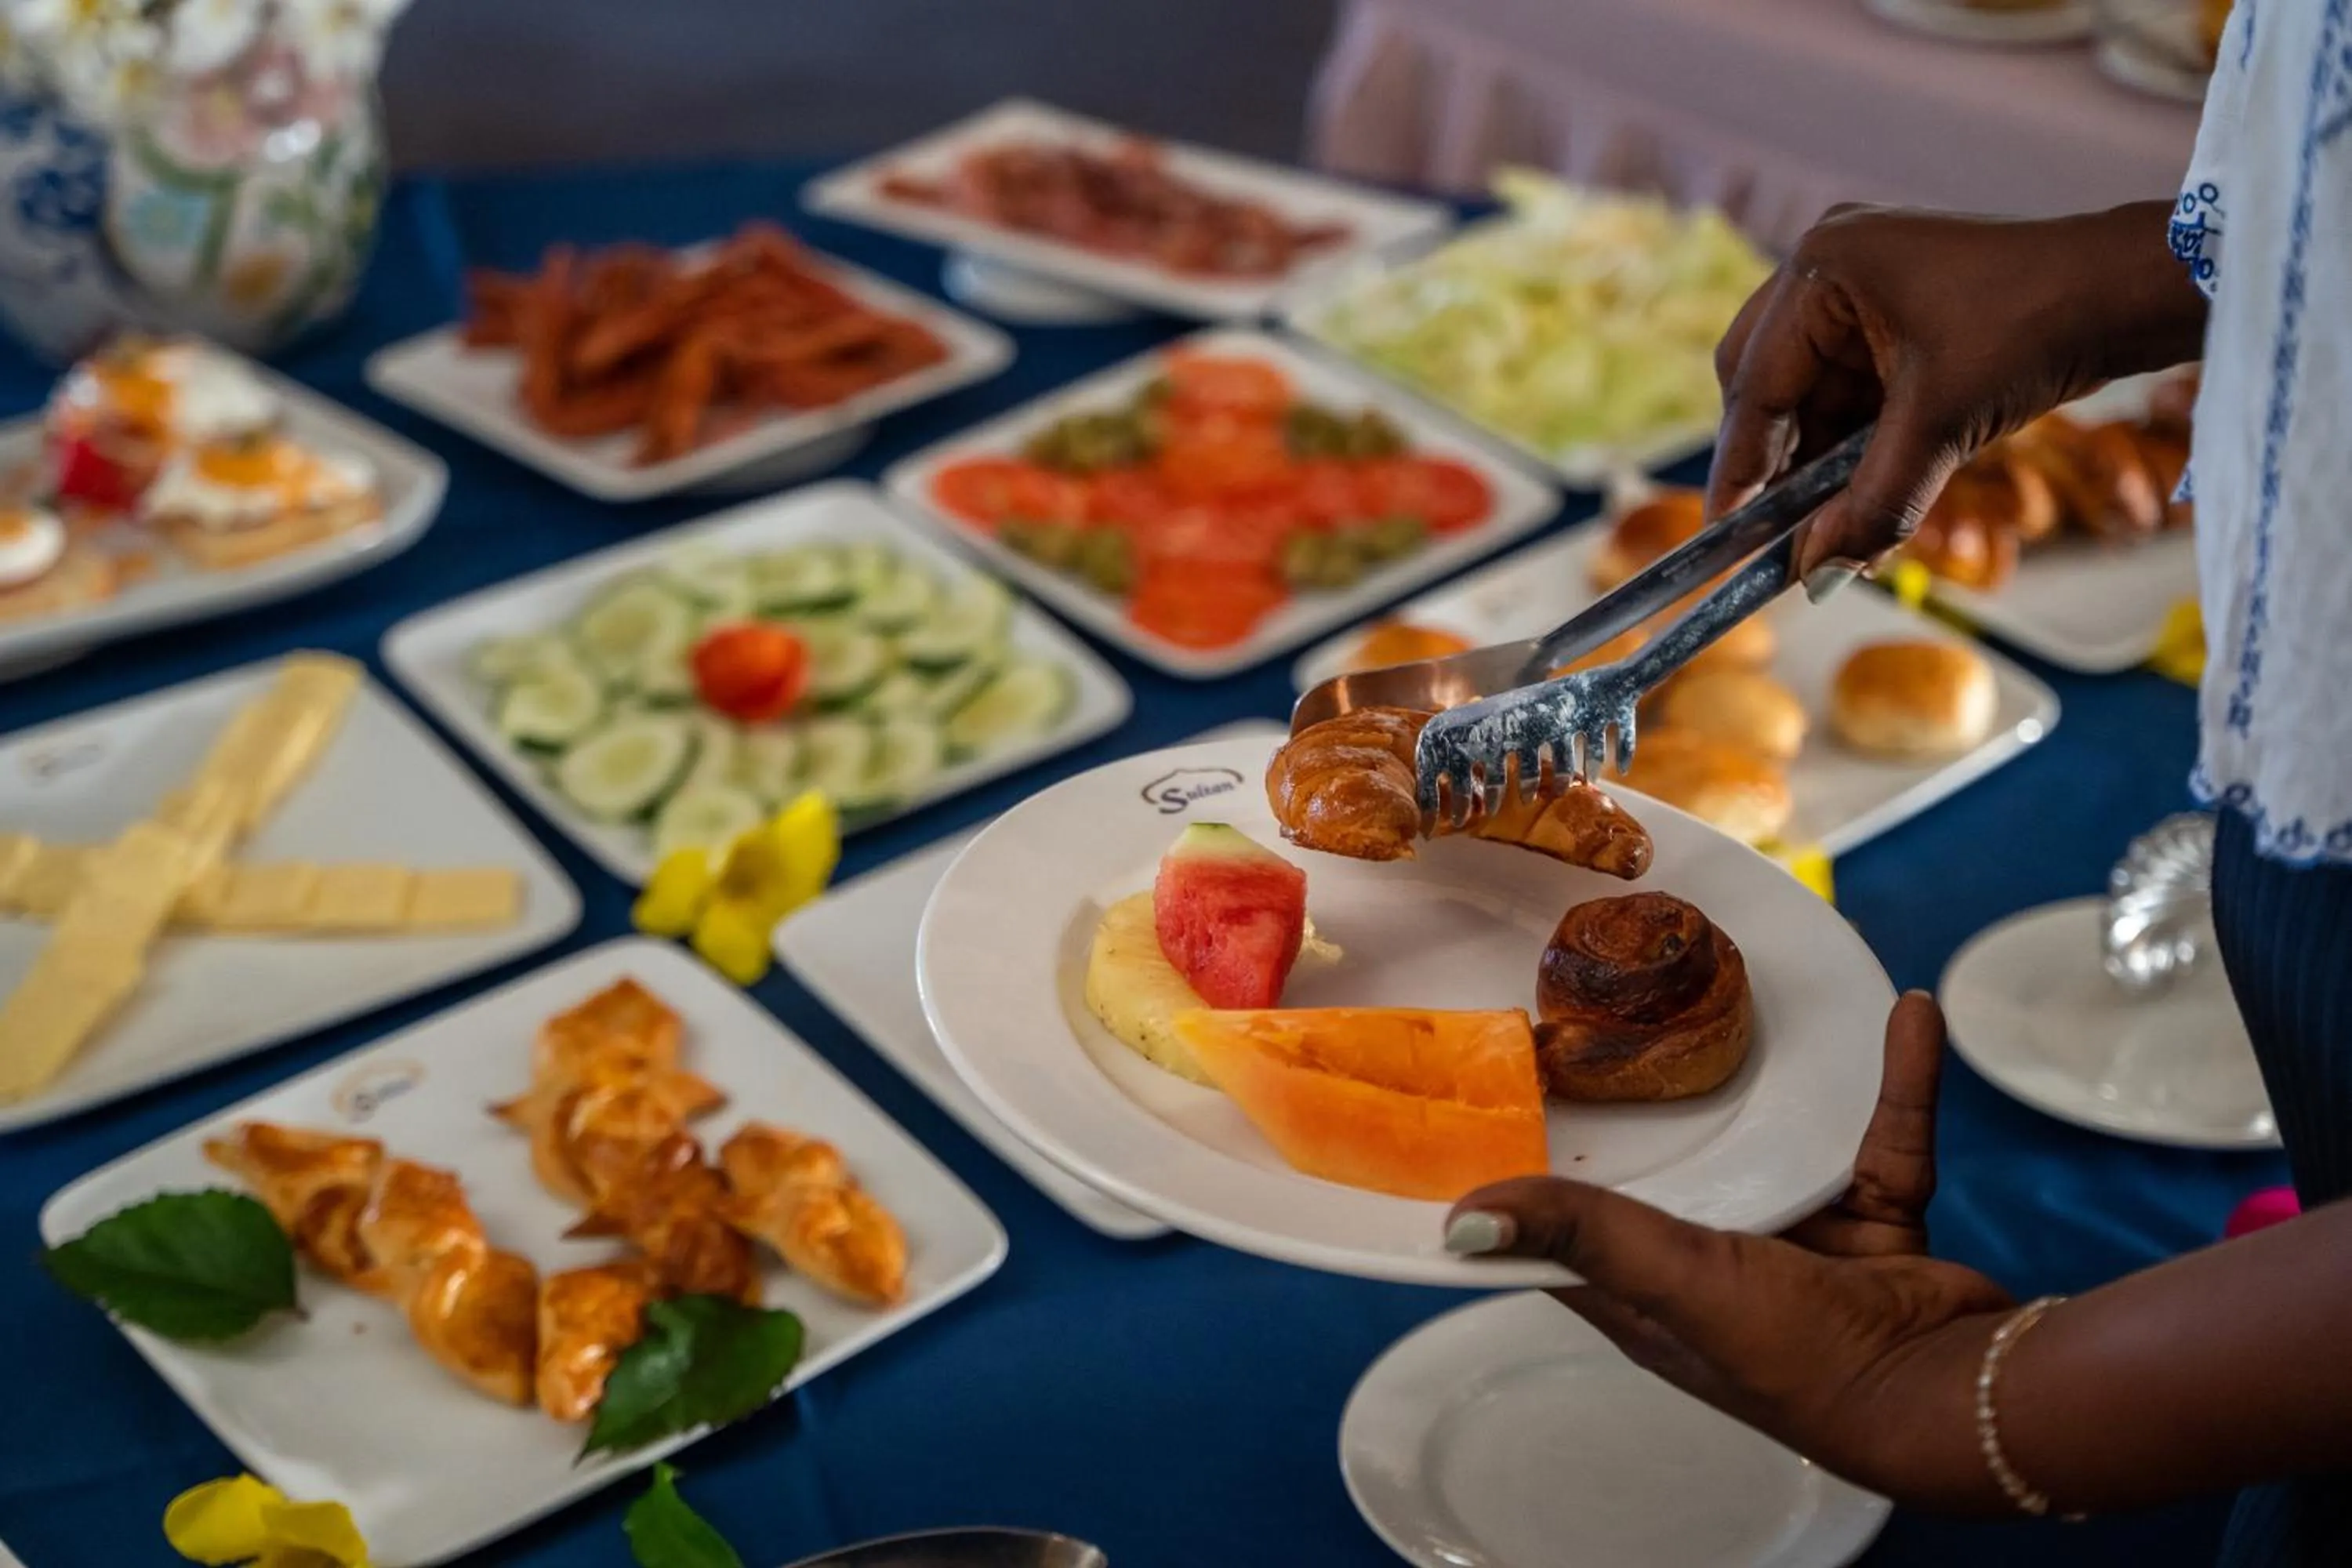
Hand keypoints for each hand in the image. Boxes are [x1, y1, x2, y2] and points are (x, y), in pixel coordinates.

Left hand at [1445, 993, 2017, 1510]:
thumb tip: (1458, 1224)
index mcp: (1652, 1294)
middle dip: (1653, 1101)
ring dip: (1777, 1081)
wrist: (1953, 1392)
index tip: (1497, 1099)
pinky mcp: (1878, 1222)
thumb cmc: (1800, 1357)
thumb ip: (1579, 1236)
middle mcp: (1716, 1267)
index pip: (1567, 1230)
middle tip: (1620, 1011)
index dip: (1530, 1177)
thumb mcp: (1670, 1282)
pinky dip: (1899, 1078)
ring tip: (1755, 999)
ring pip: (1779, 1139)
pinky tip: (1906, 1014)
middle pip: (1672, 1168)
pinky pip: (1883, 1132)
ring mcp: (1802, 1244)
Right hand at [1707, 202, 2198, 589]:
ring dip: (1816, 455)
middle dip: (1773, 458)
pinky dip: (1852, 438)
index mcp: (1822, 267)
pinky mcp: (1896, 310)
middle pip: (1765, 381)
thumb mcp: (1941, 426)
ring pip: (1808, 390)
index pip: (1753, 382)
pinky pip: (1850, 385)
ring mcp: (1863, 284)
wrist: (2130, 291)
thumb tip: (1813, 575)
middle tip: (1774, 528)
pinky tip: (1859, 485)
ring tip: (1827, 519)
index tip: (1726, 531)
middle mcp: (1831, 265)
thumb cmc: (2038, 327)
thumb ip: (1868, 505)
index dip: (1739, 465)